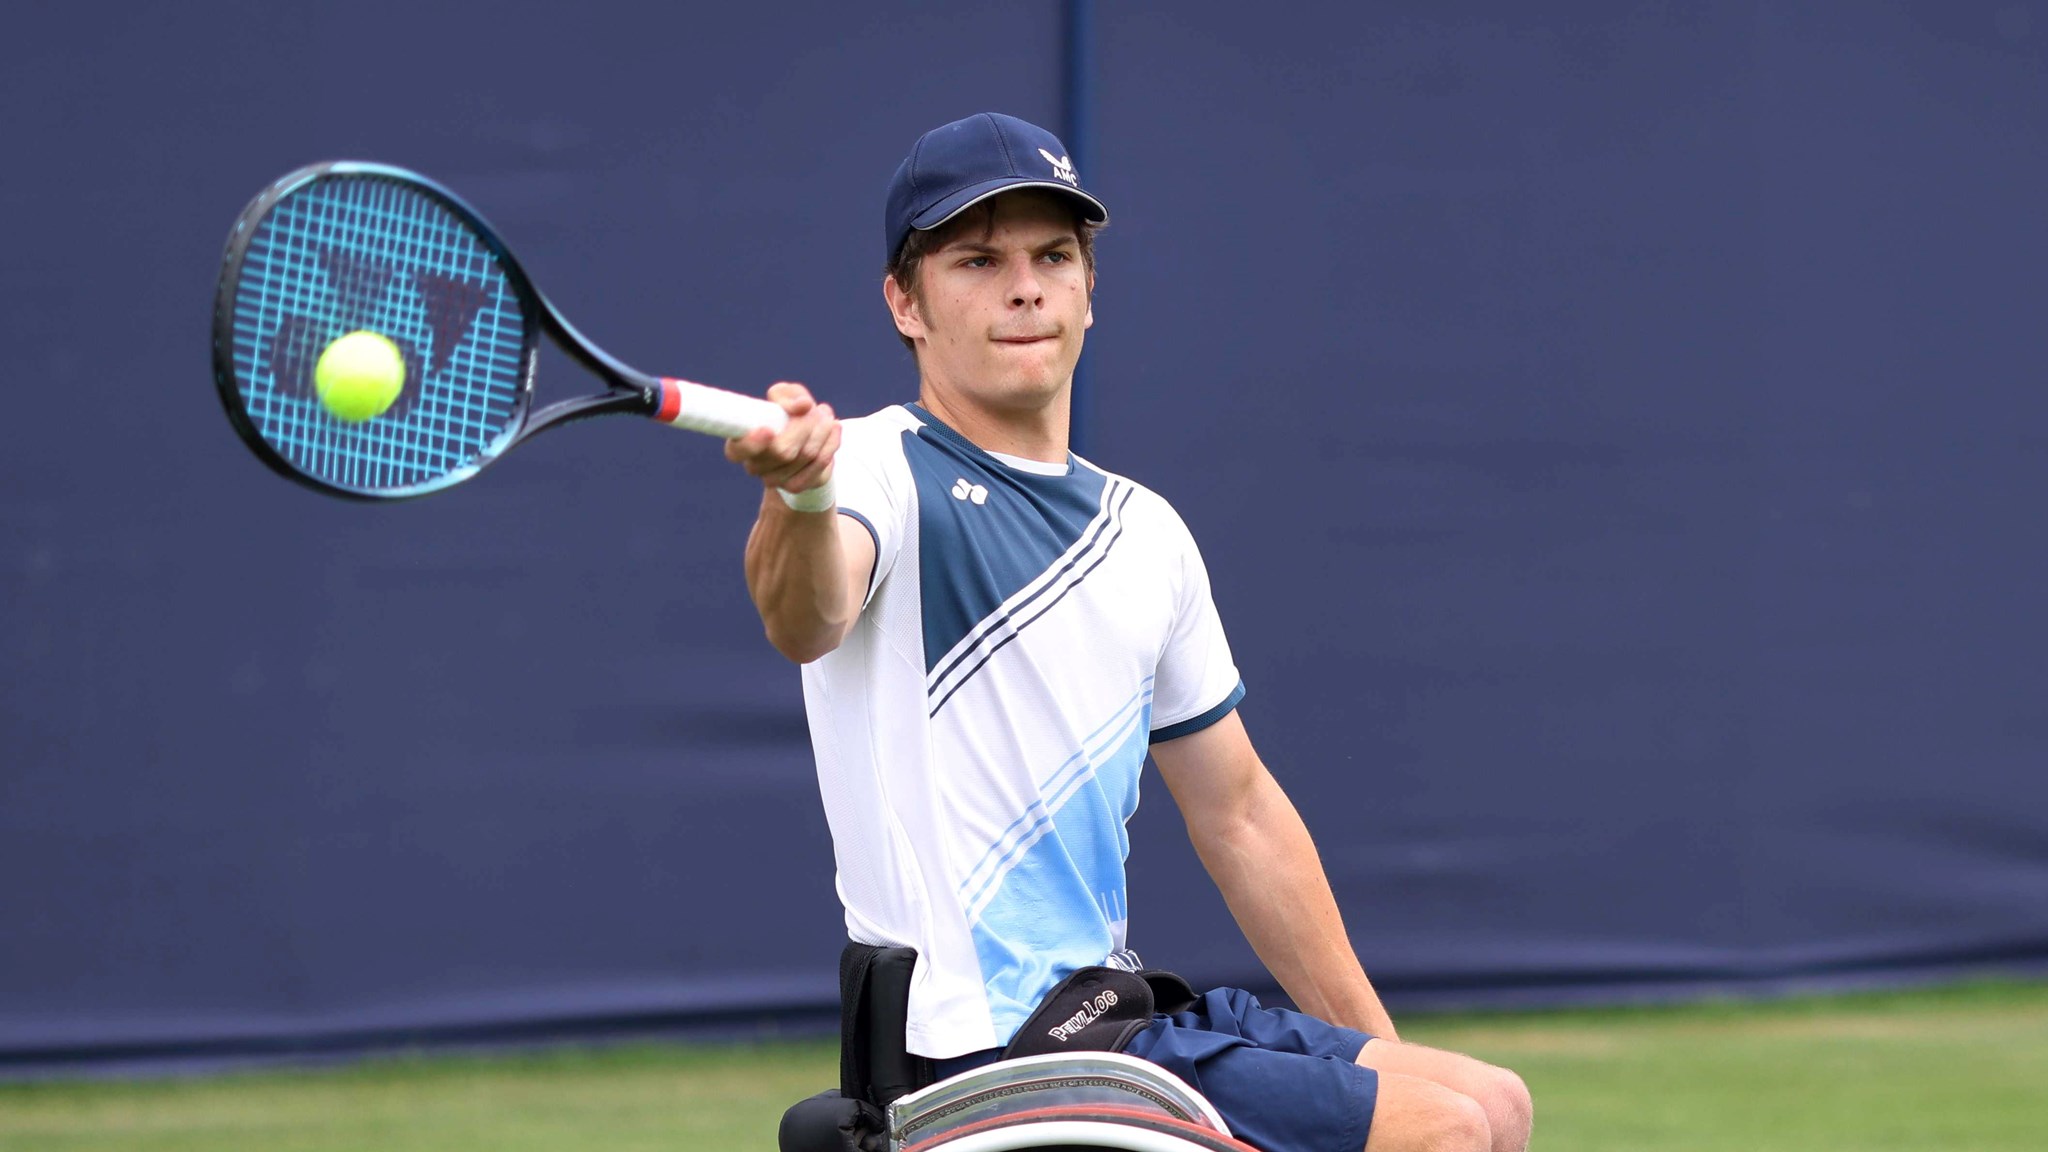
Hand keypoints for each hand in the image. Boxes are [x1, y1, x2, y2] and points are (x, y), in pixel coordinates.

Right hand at [725, 382, 840, 495]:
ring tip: (826, 416)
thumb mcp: (784, 396)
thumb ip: (788, 396)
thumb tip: (803, 406)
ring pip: (806, 455)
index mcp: (740, 444)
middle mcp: (754, 466)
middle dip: (805, 425)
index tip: (769, 431)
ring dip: (822, 430)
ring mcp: (774, 480)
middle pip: (783, 450)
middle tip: (816, 409)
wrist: (804, 440)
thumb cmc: (786, 414)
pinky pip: (820, 464)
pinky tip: (834, 429)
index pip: (738, 450)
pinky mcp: (796, 486)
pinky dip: (831, 443)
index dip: (752, 443)